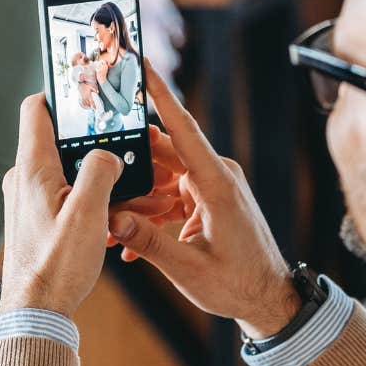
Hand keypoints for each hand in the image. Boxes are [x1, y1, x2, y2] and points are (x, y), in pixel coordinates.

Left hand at [0, 94, 124, 318]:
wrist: (35, 311)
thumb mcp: (88, 214)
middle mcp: (23, 178)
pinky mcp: (34, 218)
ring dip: (98, 177)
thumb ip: (100, 172)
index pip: (36, 109)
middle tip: (129, 150)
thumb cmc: (57, 264)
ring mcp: (27, 199)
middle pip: (60, 140)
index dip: (61, 94)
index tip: (88, 91)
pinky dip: (88, 198)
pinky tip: (114, 216)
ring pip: (66, 171)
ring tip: (135, 191)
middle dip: (95, 143)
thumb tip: (107, 154)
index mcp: (32, 168)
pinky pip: (64, 195)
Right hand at [105, 58, 299, 337]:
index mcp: (216, 183)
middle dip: (128, 166)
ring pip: (161, 177)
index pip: (182, 128)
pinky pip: (170, 196)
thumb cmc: (238, 284)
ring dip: (136, 198)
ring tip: (110, 223)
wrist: (269, 301)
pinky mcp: (208, 201)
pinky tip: (128, 241)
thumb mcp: (188, 268)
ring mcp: (212, 188)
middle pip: (161, 154)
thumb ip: (148, 242)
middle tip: (96, 170)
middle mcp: (216, 176)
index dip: (160, 94)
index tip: (142, 64)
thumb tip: (112, 219)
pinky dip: (150, 213)